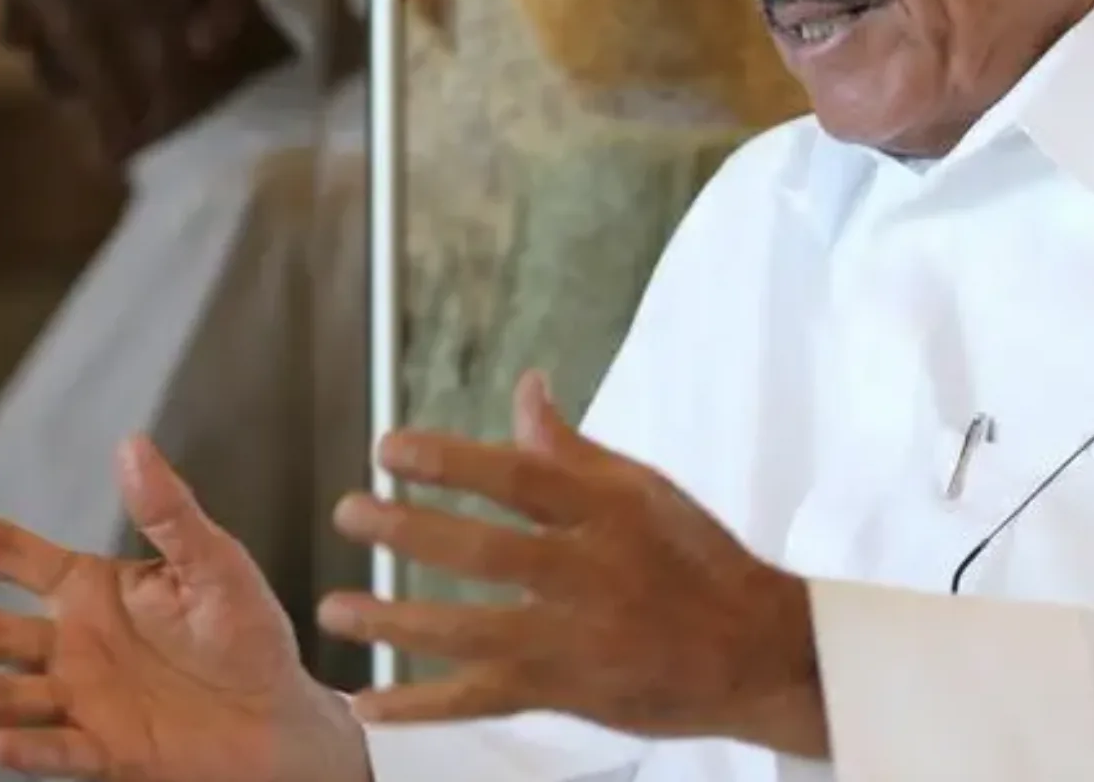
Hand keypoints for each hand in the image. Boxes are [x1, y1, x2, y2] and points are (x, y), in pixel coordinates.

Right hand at [0, 435, 368, 781]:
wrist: (281, 717)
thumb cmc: (245, 634)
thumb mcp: (214, 563)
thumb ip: (170, 513)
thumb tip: (131, 444)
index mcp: (89, 590)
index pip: (9, 554)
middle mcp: (71, 644)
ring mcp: (83, 700)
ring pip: (9, 695)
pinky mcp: (109, 750)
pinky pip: (62, 751)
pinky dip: (30, 751)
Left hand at [319, 372, 829, 757]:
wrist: (757, 654)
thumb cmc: (696, 558)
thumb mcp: (643, 490)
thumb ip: (570, 448)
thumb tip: (525, 386)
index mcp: (609, 512)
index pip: (520, 478)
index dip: (452, 462)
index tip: (391, 448)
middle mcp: (591, 575)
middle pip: (487, 552)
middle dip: (411, 530)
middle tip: (349, 511)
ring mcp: (577, 639)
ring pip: (474, 632)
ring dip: (398, 621)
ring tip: (336, 608)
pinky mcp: (568, 692)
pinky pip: (484, 701)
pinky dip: (424, 706)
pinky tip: (369, 704)